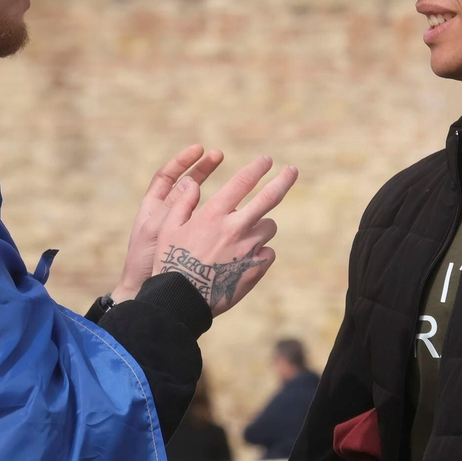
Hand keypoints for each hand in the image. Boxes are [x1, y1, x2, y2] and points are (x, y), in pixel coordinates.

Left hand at [113, 145, 224, 300]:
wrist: (152, 294)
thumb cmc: (147, 264)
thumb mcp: (158, 232)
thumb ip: (173, 208)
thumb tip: (189, 182)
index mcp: (154, 207)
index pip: (168, 176)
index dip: (183, 161)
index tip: (199, 149)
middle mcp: (169, 214)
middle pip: (189, 184)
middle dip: (205, 168)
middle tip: (221, 154)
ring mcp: (185, 228)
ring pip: (204, 204)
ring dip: (218, 193)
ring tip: (237, 182)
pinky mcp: (199, 243)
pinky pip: (214, 225)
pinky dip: (225, 217)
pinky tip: (240, 212)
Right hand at [151, 156, 297, 316]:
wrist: (183, 300)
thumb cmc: (171, 262)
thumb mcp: (168, 227)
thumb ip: (183, 203)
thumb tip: (192, 184)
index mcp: (215, 214)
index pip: (243, 182)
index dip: (257, 168)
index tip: (266, 160)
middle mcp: (236, 227)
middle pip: (269, 198)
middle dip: (283, 180)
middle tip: (292, 170)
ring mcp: (249, 249)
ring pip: (269, 227)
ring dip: (261, 226)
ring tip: (245, 235)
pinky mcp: (256, 269)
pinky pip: (268, 253)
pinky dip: (260, 252)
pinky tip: (244, 259)